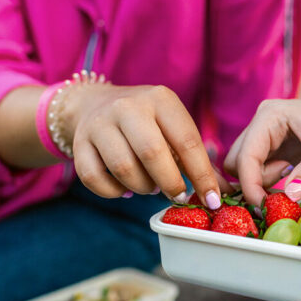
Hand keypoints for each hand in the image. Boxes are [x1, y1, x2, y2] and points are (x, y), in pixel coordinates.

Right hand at [67, 84, 229, 205]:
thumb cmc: (147, 123)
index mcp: (160, 99)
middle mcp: (128, 106)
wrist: (94, 103)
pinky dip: (114, 193)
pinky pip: (94, 178)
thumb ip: (196, 160)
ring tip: (150, 187)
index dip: (202, 175)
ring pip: (123, 168)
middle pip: (152, 153)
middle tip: (177, 195)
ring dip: (142, 187)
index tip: (212, 200)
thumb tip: (220, 194)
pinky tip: (126, 189)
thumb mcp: (173, 128)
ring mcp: (100, 123)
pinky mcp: (79, 143)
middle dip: (170, 183)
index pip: (187, 141)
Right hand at [223, 98, 300, 205]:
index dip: (250, 184)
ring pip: (243, 169)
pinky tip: (292, 176)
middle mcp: (261, 124)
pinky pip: (256, 172)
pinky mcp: (271, 150)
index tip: (264, 208)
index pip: (245, 155)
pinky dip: (268, 183)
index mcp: (270, 115)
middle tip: (284, 189)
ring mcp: (265, 137)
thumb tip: (289, 197)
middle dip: (254, 183)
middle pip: (236, 162)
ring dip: (262, 182)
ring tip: (293, 174)